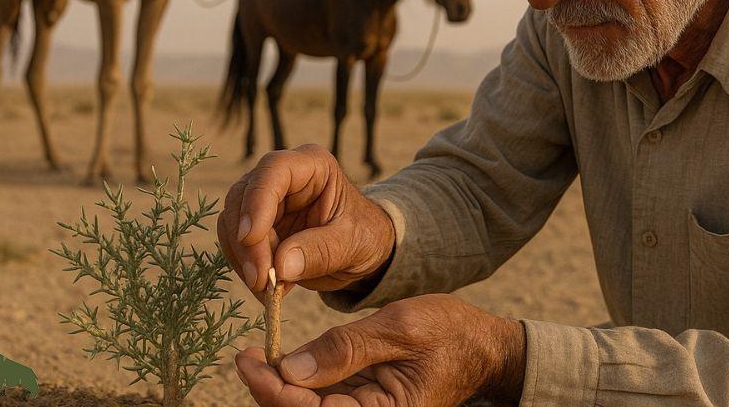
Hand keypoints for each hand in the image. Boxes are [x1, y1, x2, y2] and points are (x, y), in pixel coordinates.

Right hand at [217, 144, 395, 297]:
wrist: (360, 251)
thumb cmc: (364, 236)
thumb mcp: (353, 244)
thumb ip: (321, 251)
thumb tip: (281, 265)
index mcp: (312, 165)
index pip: (274, 170)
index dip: (257, 202)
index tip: (250, 238)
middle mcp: (282, 176)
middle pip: (244, 197)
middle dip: (248, 243)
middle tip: (262, 280)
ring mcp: (265, 200)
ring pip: (232, 222)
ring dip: (244, 259)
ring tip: (270, 288)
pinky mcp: (255, 225)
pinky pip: (235, 244)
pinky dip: (245, 268)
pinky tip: (268, 287)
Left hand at [235, 294, 526, 405]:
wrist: (484, 345)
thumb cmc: (450, 333)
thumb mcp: (399, 329)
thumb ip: (346, 349)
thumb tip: (290, 368)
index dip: (272, 390)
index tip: (247, 359)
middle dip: (268, 390)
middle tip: (244, 355)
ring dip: (279, 387)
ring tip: (256, 356)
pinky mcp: (364, 401)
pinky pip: (323, 399)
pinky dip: (299, 381)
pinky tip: (280, 360)